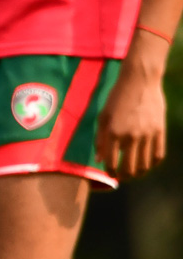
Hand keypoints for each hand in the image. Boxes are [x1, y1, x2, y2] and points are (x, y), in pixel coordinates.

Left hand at [96, 32, 169, 178]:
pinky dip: (152, 163)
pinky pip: (158, 155)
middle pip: (130, 168)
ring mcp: (147, 135)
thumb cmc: (116, 98)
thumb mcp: (103, 116)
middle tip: (122, 177)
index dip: (110, 171)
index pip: (111, 162)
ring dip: (139, 173)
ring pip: (145, 165)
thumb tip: (99, 160)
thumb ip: (100, 139)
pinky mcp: (160, 131)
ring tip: (134, 173)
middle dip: (125, 176)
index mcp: (113, 132)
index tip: (110, 173)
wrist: (139, 82)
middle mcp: (130, 136)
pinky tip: (147, 164)